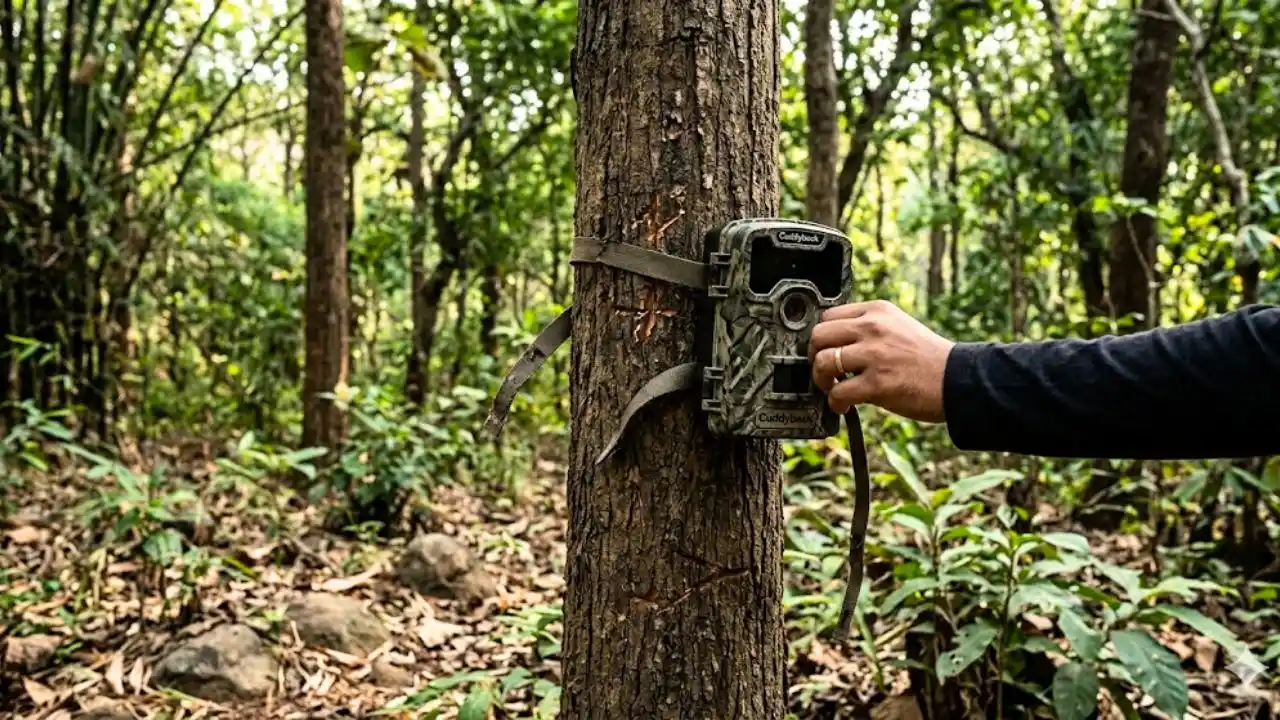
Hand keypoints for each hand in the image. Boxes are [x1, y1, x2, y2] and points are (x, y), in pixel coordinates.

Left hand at [807, 300, 954, 421]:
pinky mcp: (878, 383)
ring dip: (821, 380)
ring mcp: (875, 354)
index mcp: (878, 311)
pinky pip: (838, 392)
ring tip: (833, 389)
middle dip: (815, 357)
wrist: (958, 380)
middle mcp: (874, 327)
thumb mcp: (899, 326)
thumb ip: (869, 328)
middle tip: (824, 371)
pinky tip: (845, 406)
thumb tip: (834, 344)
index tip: (825, 351)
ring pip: (824, 362)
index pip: (829, 315)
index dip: (822, 338)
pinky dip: (835, 403)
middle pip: (819, 335)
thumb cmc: (928, 358)